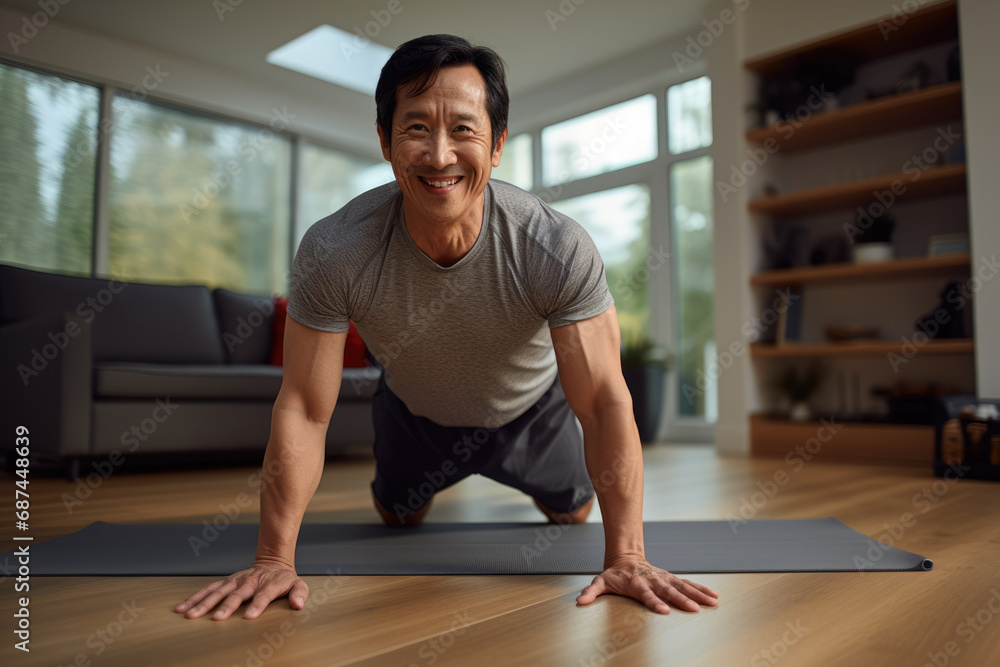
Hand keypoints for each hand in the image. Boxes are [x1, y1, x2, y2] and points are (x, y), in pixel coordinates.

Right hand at [174, 558, 308, 619]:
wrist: (273, 562)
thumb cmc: (284, 579)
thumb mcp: (298, 584)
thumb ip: (299, 593)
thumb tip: (298, 604)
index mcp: (268, 584)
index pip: (263, 595)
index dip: (257, 605)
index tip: (249, 616)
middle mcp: (249, 582)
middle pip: (237, 594)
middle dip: (226, 606)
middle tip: (217, 619)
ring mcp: (235, 581)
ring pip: (217, 591)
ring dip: (204, 603)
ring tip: (189, 614)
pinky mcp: (225, 582)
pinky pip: (208, 589)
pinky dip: (195, 597)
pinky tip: (183, 607)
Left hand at [576, 554, 719, 613]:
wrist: (625, 558)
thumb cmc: (614, 575)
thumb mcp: (600, 582)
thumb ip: (591, 592)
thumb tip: (579, 601)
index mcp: (637, 584)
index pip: (647, 595)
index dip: (654, 602)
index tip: (664, 610)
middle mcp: (653, 580)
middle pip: (669, 591)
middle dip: (681, 600)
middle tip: (694, 609)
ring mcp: (664, 578)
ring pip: (683, 586)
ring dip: (698, 594)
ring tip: (712, 601)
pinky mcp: (671, 578)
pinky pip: (688, 584)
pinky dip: (701, 589)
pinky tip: (714, 596)